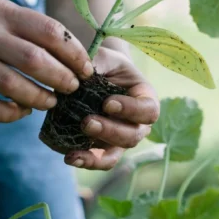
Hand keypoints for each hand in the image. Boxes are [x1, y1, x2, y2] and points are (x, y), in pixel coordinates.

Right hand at [0, 0, 93, 121]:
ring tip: (49, 102)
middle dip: (60, 78)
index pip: (47, 30)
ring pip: (11, 86)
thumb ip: (30, 29)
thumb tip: (76, 58)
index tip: (86, 69)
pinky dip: (9, 114)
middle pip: (32, 59)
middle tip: (71, 89)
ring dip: (37, 99)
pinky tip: (20, 112)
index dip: (73, 54)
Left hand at [64, 47, 159, 170]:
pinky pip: (98, 160)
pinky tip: (69, 157)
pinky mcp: (102, 147)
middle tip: (87, 122)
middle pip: (133, 136)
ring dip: (96, 155)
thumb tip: (82, 73)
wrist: (96, 75)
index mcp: (146, 99)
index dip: (131, 110)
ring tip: (75, 151)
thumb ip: (99, 62)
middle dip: (110, 132)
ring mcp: (120, 138)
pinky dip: (85, 161)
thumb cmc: (106, 63)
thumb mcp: (105, 57)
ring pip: (115, 154)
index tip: (108, 103)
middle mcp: (137, 123)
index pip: (148, 110)